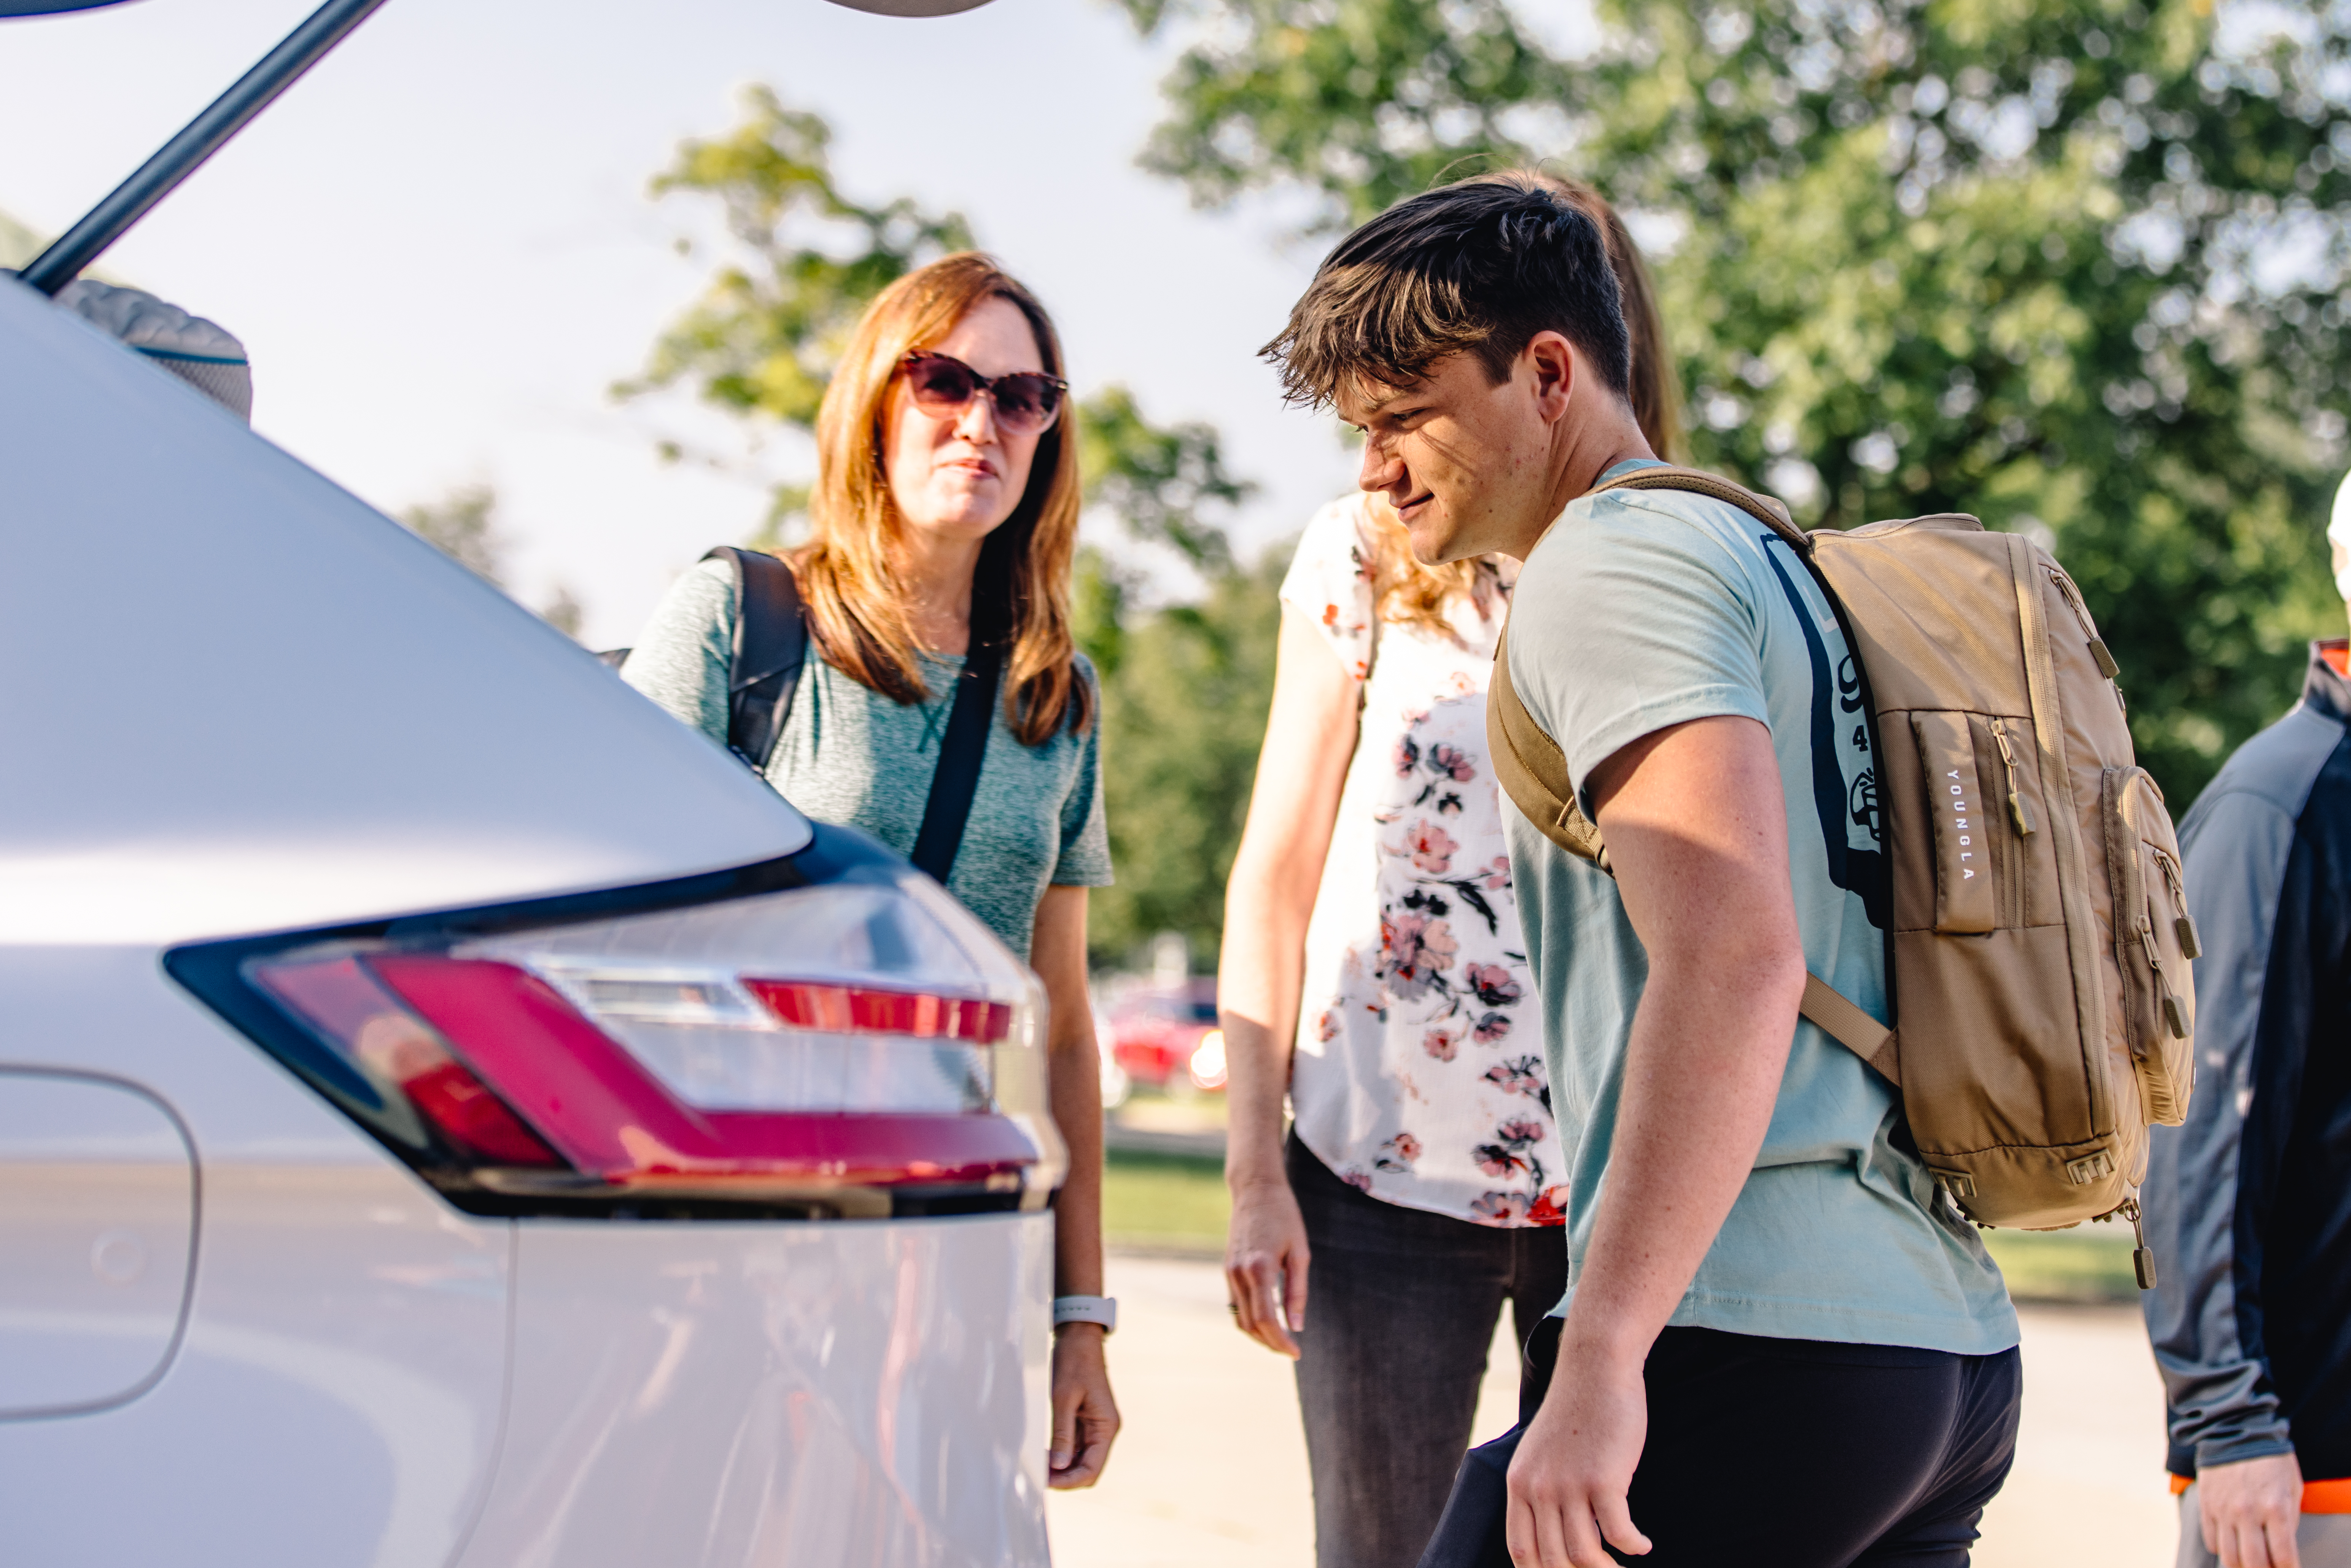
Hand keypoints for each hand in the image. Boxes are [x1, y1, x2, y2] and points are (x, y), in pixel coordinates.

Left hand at [1048, 1323, 1119, 1488]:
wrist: (1078, 1338)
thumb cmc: (1073, 1362)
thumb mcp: (1063, 1398)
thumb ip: (1062, 1434)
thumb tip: (1059, 1466)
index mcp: (1106, 1426)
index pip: (1092, 1469)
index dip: (1069, 1481)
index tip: (1046, 1481)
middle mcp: (1104, 1430)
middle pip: (1088, 1469)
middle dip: (1064, 1477)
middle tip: (1038, 1474)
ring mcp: (1095, 1427)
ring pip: (1080, 1461)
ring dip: (1061, 1467)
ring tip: (1038, 1465)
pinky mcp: (1085, 1421)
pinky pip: (1075, 1447)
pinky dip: (1061, 1454)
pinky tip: (1044, 1453)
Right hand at [1224, 1176, 1309, 1356]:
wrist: (1255, 1189)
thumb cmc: (1284, 1216)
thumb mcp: (1300, 1252)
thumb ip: (1297, 1291)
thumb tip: (1297, 1326)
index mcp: (1260, 1269)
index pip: (1267, 1320)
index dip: (1281, 1342)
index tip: (1297, 1352)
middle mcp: (1239, 1273)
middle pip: (1251, 1324)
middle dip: (1271, 1343)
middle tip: (1291, 1350)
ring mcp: (1229, 1271)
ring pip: (1239, 1318)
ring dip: (1258, 1335)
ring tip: (1280, 1340)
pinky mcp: (1227, 1268)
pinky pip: (1234, 1304)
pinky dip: (1249, 1319)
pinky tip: (1267, 1320)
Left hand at [1505, 1333, 1653, 1566]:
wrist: (1595, 1368)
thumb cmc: (1576, 1412)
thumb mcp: (1541, 1451)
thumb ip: (1541, 1488)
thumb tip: (1557, 1531)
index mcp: (1519, 1483)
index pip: (1521, 1550)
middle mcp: (1538, 1488)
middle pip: (1553, 1560)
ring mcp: (1569, 1485)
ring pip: (1584, 1554)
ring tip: (1624, 1566)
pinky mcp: (1603, 1479)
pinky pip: (1618, 1532)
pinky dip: (1633, 1545)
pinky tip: (1643, 1544)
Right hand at [2197, 1452, 2303, 1567]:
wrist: (2235, 1428)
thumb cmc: (2271, 1459)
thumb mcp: (2292, 1487)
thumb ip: (2289, 1519)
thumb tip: (2281, 1546)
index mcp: (2276, 1508)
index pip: (2283, 1557)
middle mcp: (2247, 1512)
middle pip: (2254, 1563)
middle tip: (2267, 1566)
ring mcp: (2223, 1510)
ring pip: (2229, 1556)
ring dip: (2241, 1565)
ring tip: (2249, 1561)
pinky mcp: (2206, 1504)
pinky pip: (2211, 1539)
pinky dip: (2222, 1548)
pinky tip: (2231, 1541)